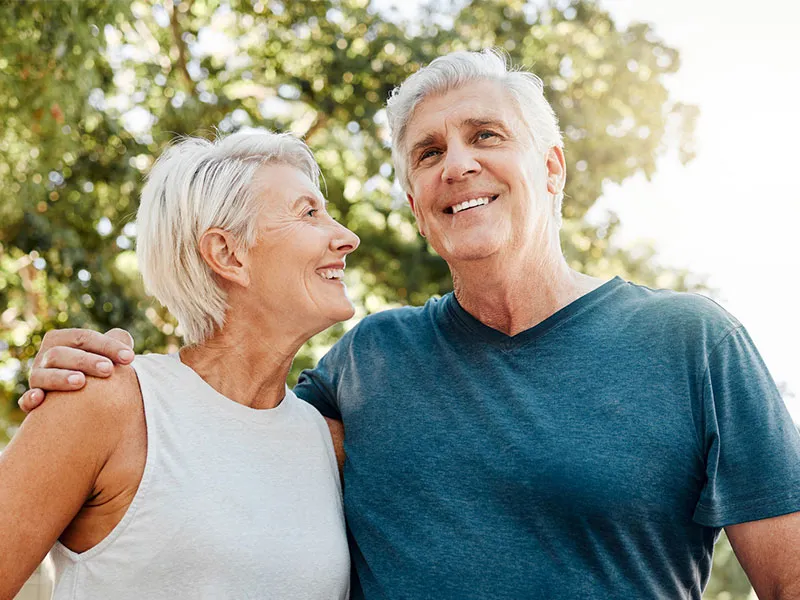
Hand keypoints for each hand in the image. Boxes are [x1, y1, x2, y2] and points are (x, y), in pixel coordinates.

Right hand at [19, 328, 134, 412]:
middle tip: (108, 370)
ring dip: (60, 377)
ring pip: (42, 375)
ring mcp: (37, 379)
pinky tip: (40, 399)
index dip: (107, 345)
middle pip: (60, 354)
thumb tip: (124, 337)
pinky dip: (30, 399)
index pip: (83, 338)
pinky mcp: (32, 402)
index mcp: (62, 341)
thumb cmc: (97, 372)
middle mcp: (46, 358)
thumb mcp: (105, 356)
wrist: (79, 402)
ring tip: (81, 382)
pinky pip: (26, 400)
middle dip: (86, 360)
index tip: (130, 358)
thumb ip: (115, 345)